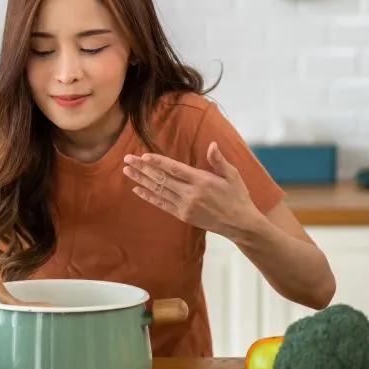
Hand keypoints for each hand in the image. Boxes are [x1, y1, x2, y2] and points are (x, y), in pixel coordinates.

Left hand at [122, 142, 259, 236]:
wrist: (240, 224)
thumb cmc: (237, 196)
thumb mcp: (232, 176)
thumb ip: (219, 160)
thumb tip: (212, 144)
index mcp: (202, 181)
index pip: (175, 169)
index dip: (158, 162)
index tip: (143, 155)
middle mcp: (191, 194)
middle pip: (161, 179)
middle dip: (143, 168)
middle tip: (127, 159)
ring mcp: (185, 206)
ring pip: (159, 191)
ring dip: (141, 180)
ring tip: (127, 171)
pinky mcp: (183, 215)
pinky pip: (162, 204)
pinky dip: (148, 196)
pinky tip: (137, 189)